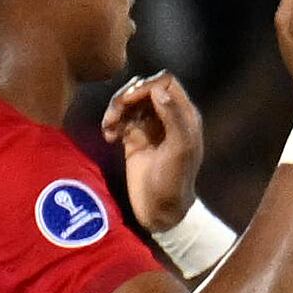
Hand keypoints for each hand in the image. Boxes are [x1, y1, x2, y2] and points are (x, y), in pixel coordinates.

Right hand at [102, 71, 207, 230]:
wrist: (160, 210)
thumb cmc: (174, 181)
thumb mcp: (180, 149)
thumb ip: (173, 117)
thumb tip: (157, 89)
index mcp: (183, 115)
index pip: (165, 82)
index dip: (147, 85)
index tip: (132, 99)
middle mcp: (166, 116)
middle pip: (144, 88)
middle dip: (127, 96)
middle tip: (116, 113)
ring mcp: (148, 127)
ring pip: (129, 102)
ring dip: (115, 109)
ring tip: (108, 127)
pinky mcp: (133, 139)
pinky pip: (120, 119)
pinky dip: (111, 122)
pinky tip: (108, 136)